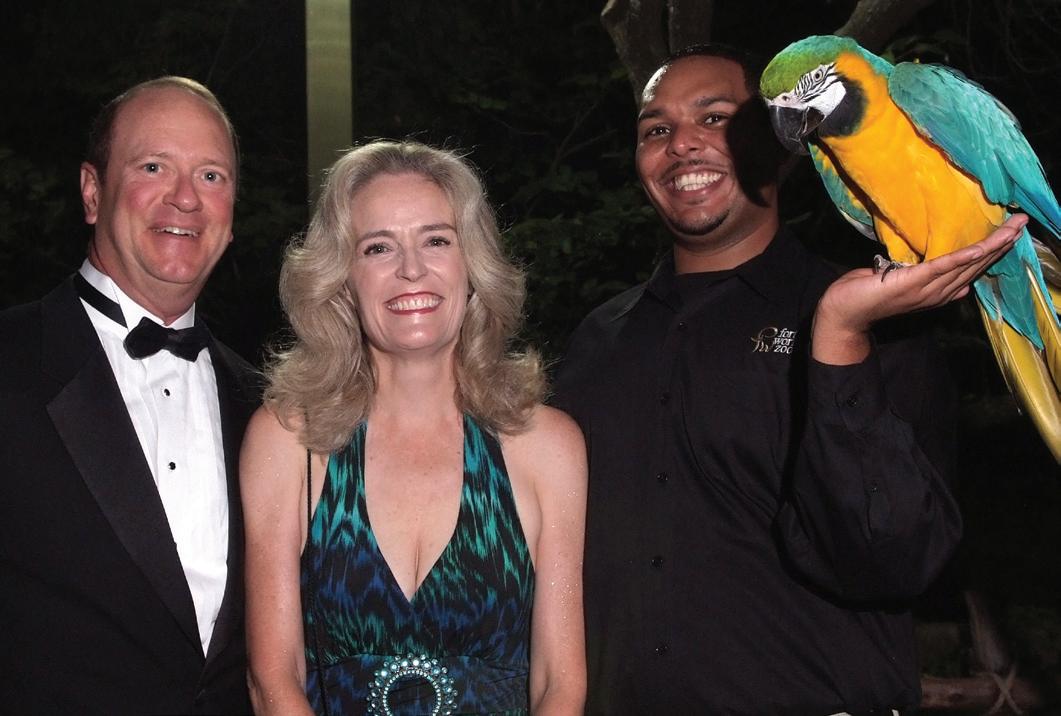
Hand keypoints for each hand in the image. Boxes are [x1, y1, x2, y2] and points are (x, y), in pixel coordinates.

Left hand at [811, 214, 1025, 364]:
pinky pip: (941, 268)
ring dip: (990, 246)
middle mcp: (938, 293)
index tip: (1012, 233)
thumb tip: (963, 286)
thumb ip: (932, 282)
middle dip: (1001, 244)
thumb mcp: (905, 285)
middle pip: (976, 266)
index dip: (993, 251)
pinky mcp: (912, 282)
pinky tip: (979, 247)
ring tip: (1010, 228)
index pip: (972, 270)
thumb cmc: (869, 294)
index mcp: (938, 293)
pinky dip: (961, 257)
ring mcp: (926, 289)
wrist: (844, 312)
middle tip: (1021, 222)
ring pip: (966, 265)